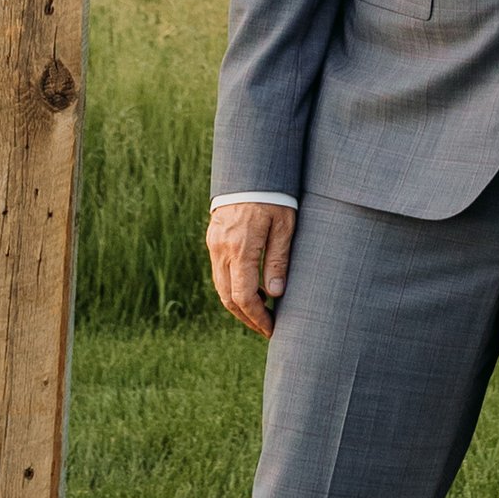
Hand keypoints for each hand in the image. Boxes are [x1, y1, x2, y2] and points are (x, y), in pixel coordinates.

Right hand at [207, 200, 295, 338]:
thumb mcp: (285, 226)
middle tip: (266, 328)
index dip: (257, 317)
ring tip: (262, 312)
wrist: (250, 169)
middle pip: (228, 297)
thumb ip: (278, 259)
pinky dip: (233, 286)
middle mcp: (222, 249)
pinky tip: (252, 288)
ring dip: (238, 304)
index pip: (244, 296)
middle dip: (247, 317)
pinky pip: (219, 271)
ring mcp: (214, 244)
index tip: (271, 328)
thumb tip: (275, 295)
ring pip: (220, 286)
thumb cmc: (274, 195)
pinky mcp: (213, 238)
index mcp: (241, 248)